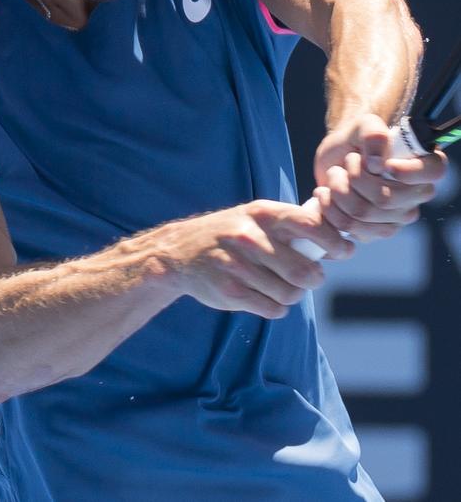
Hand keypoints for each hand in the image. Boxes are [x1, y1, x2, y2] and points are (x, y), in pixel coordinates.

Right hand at [163, 200, 352, 318]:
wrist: (180, 253)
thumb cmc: (232, 233)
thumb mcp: (257, 216)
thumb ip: (294, 222)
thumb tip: (341, 233)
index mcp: (262, 213)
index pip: (311, 225)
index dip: (335, 242)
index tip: (343, 251)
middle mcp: (250, 237)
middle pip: (304, 271)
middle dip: (314, 279)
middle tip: (309, 277)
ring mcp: (238, 265)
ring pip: (290, 295)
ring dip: (292, 295)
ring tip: (280, 285)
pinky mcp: (230, 291)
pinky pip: (272, 309)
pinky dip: (275, 308)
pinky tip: (263, 295)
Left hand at [313, 114, 446, 241]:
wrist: (336, 158)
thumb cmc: (357, 138)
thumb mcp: (364, 124)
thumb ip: (373, 134)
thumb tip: (377, 164)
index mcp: (424, 165)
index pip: (432, 171)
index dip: (408, 170)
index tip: (384, 163)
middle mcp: (416, 195)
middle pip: (385, 199)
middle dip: (354, 177)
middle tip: (347, 161)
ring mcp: (397, 217)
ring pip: (362, 213)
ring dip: (338, 189)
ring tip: (334, 173)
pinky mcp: (374, 231)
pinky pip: (348, 227)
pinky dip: (330, 206)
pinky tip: (326, 192)